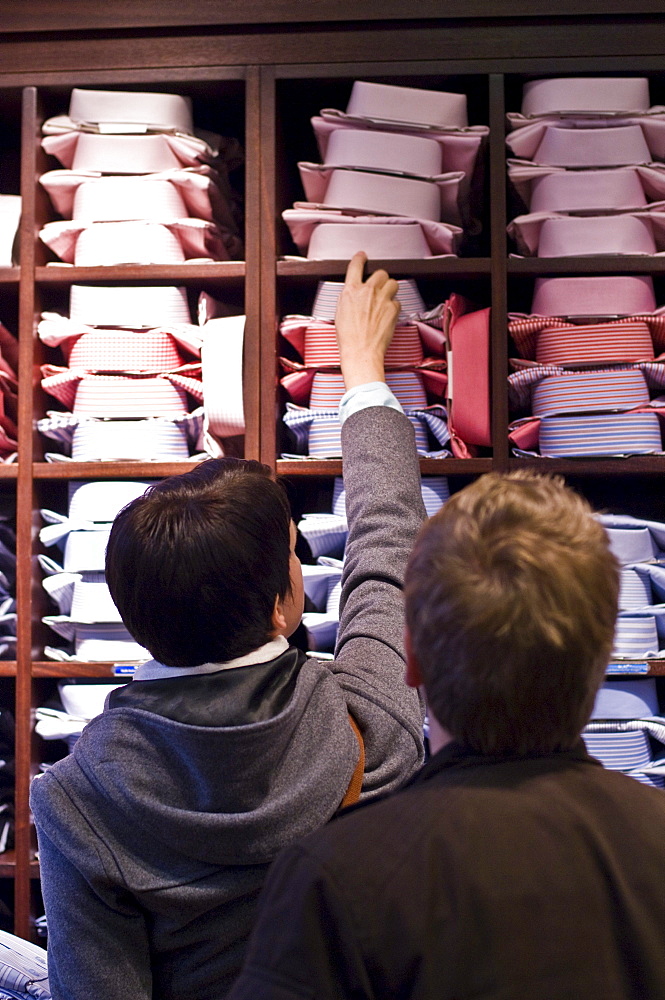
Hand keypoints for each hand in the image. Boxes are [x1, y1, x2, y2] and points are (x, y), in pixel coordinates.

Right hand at [335, 252, 399, 389]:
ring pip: (393, 283)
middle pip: (380, 273)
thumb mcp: (340, 312)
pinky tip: (387, 315)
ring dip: (390, 289)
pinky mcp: (393, 309)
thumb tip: (354, 292)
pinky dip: (393, 307)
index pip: (356, 265)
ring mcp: (382, 299)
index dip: (360, 259)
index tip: (362, 256)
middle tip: (379, 287)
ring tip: (385, 299)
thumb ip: (349, 297)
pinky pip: (397, 301)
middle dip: (380, 278)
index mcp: (351, 290)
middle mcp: (368, 291)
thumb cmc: (349, 337)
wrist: (361, 351)